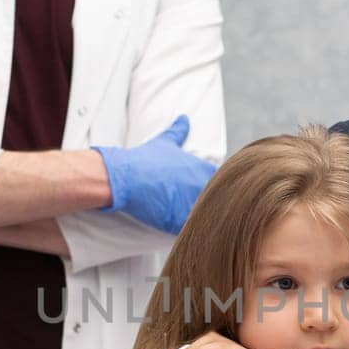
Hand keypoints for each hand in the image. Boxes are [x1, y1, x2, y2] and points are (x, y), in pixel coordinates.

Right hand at [93, 115, 215, 234]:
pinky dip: (190, 230)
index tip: (205, 193)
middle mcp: (202, 186)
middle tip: (202, 210)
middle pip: (219, 202)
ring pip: (207, 217)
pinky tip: (184, 229)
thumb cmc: (144, 160)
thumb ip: (178, 131)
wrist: (125, 177)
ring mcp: (193, 204)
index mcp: (203, 170)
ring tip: (193, 222)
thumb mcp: (164, 143)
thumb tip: (184, 118)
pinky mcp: (181, 220)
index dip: (216, 189)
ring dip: (203, 220)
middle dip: (213, 206)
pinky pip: (193, 229)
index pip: (223, 183)